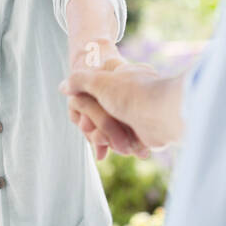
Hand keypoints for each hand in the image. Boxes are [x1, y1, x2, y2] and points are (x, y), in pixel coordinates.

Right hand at [65, 45, 155, 159]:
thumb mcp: (99, 81)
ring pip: (111, 130)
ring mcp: (137, 113)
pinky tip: (124, 148)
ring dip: (107, 137)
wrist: (163, 115)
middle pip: (101, 114)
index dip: (86, 108)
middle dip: (96, 126)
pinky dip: (122, 146)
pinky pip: (125, 142)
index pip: (94, 93)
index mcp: (121, 78)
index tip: (84, 117)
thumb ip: (79, 81)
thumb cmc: (131, 94)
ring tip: (110, 141)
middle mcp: (130, 94)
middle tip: (92, 131)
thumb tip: (63, 87)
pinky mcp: (143, 132)